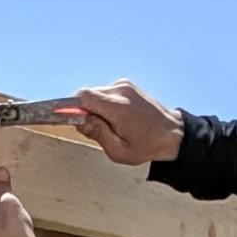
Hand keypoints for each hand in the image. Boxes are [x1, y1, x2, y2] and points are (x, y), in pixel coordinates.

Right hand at [67, 81, 184, 165]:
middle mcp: (121, 91)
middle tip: (94, 128)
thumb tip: (80, 121)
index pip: (84, 97)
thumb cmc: (147, 146)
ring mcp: (125, 85)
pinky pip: (105, 93)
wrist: (172, 134)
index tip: (64, 116)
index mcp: (118, 107)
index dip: (71, 107)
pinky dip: (103, 104)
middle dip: (84, 111)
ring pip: (95, 93)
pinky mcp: (127, 85)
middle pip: (87, 94)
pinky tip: (116, 118)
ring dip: (95, 108)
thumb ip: (97, 134)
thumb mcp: (118, 151)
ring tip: (110, 125)